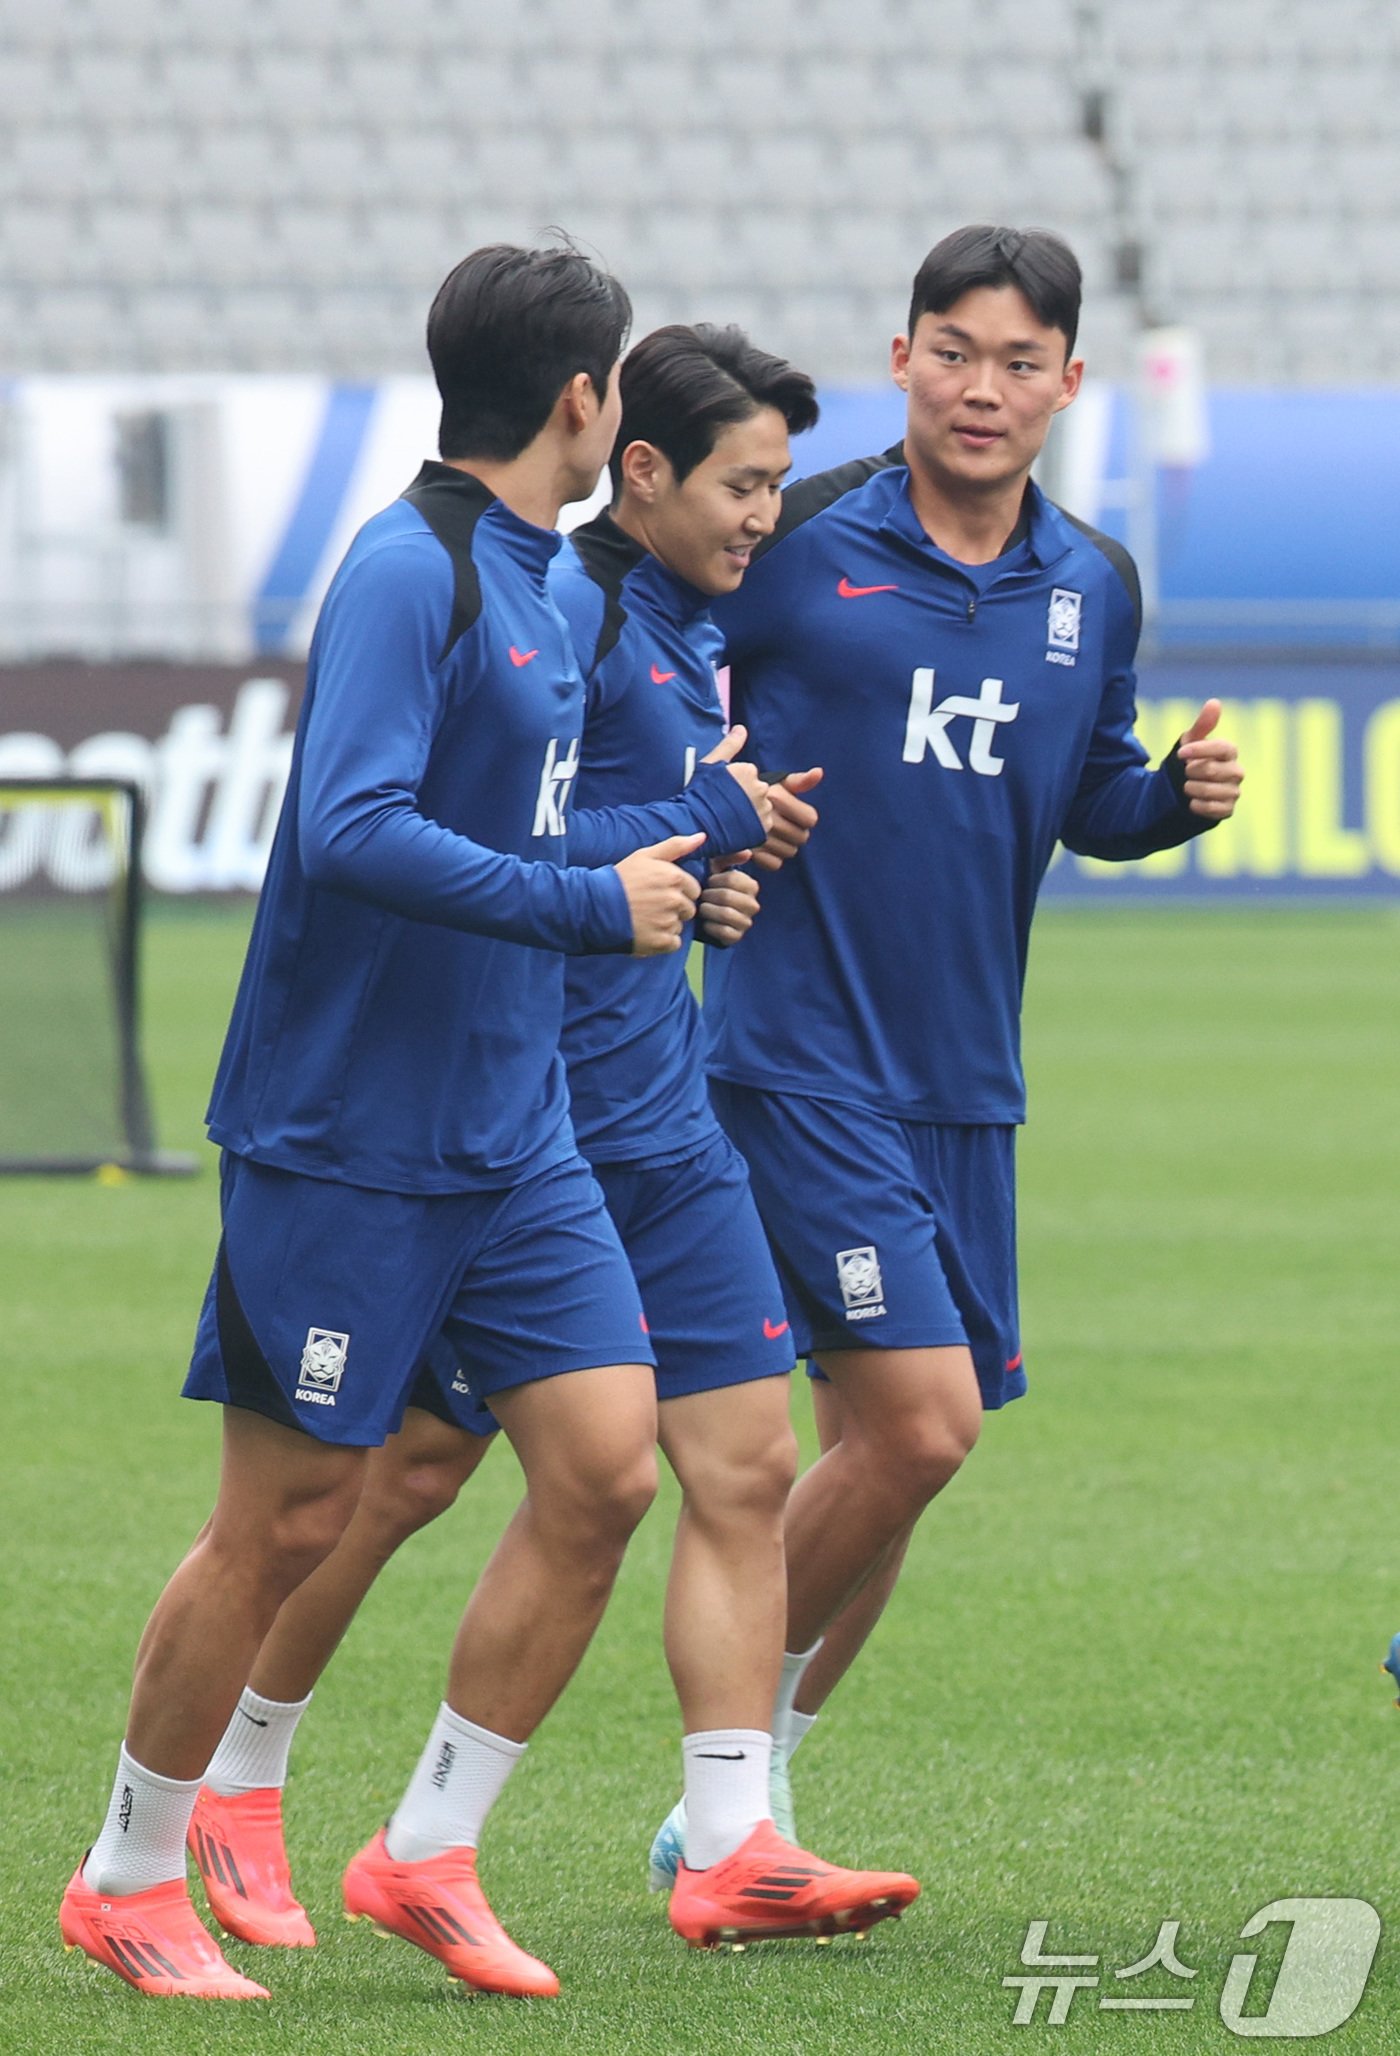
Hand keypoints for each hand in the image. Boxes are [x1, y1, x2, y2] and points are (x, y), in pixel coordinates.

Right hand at [614, 832, 703, 955]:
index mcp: (674, 877)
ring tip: (646, 918)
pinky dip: (663, 941)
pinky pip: (673, 943)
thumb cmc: (621, 879)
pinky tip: (647, 932)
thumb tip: (702, 836)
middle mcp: (675, 899)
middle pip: (689, 909)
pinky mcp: (660, 941)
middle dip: (675, 909)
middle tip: (652, 906)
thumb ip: (676, 846)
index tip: (660, 892)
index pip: (694, 890)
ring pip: (680, 926)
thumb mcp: (646, 855)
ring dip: (667, 925)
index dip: (679, 891)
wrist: (595, 906)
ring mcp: (668, 922)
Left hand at [697, 854, 758, 946]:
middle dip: (709, 896)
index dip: (714, 880)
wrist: (698, 913)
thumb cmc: (707, 886)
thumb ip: (728, 856)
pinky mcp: (736, 937)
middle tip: (703, 896)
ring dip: (708, 910)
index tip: (708, 882)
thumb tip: (747, 852)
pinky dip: (710, 926)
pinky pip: (724, 931)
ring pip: (726, 914)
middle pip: (727, 896)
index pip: (732, 879)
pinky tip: (705, 922)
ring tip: (702, 908)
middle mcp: (752, 905)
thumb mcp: (715, 867)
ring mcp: (746, 922)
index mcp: (750, 886)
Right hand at [701, 723, 772, 835]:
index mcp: (748, 770)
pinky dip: (752, 826)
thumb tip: (741, 728)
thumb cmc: (699, 794)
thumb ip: (729, 745)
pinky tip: (736, 828)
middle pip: (756, 790)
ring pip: (761, 807)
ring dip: (750, 811)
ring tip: (730, 818)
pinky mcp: (763, 827)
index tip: (722, 791)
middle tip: (726, 805)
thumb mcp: (710, 764)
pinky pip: (762, 824)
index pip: (748, 774)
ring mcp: (764, 809)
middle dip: (745, 796)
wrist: (696, 824)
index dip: (735, 784)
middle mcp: (760, 788)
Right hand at [752, 767, 822, 871]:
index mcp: (774, 795)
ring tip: (769, 836)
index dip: (803, 817)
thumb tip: (819, 773)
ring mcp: (757, 835)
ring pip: (789, 851)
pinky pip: (775, 864)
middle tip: (779, 826)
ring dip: (782, 846)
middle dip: (793, 833)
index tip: (790, 813)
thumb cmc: (746, 794)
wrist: (710, 810)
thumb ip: (797, 781)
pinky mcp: (747, 852)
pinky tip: (762, 849)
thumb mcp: (771, 782)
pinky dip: (770, 859)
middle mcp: (767, 815)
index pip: (810, 818)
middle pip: (802, 837)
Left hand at [1176, 701, 1242, 819]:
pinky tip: (1191, 802)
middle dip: (1192, 772)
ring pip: (1214, 791)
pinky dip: (1199, 806)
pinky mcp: (1228, 809)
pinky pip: (1216, 809)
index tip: (1180, 753)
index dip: (1200, 750)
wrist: (1180, 791)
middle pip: (1214, 771)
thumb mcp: (1190, 741)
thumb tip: (1214, 702)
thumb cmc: (1189, 762)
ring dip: (1193, 789)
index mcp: (1229, 752)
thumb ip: (1203, 725)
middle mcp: (1236, 772)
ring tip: (1186, 786)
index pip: (1223, 748)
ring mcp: (1233, 791)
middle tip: (1184, 772)